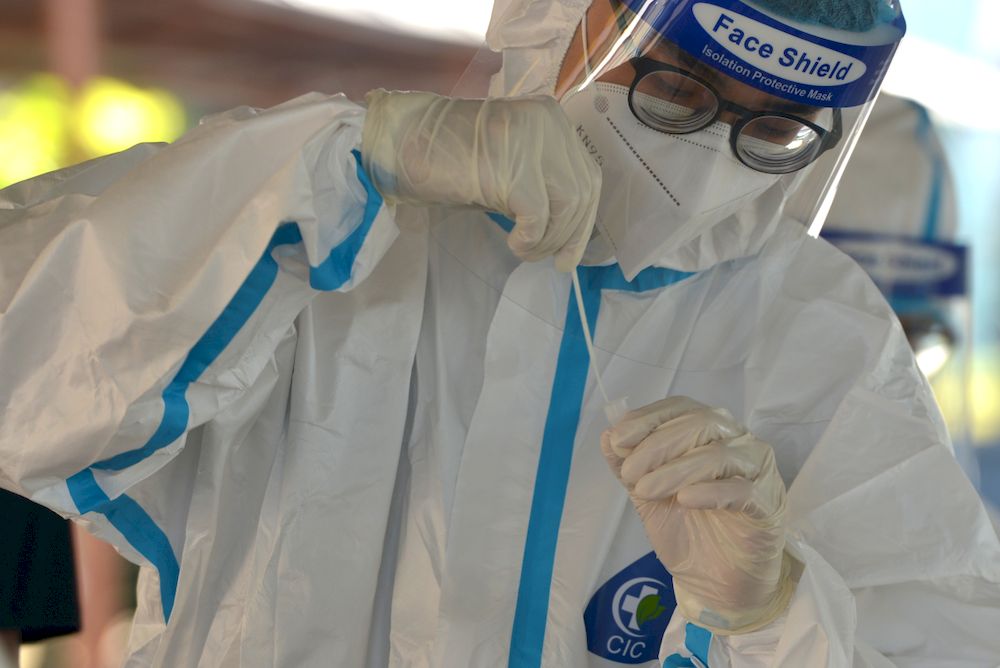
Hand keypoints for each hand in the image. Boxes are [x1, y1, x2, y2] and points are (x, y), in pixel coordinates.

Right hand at [361, 90, 600, 270]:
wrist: (403, 143)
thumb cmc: (450, 159)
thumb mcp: (509, 163)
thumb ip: (542, 182)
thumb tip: (568, 231)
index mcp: (550, 118)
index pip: (588, 175)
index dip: (584, 220)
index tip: (570, 253)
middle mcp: (548, 123)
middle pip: (584, 192)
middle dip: (571, 236)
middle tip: (552, 261)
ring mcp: (531, 142)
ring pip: (566, 206)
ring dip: (547, 240)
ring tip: (523, 250)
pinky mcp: (513, 168)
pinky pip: (539, 217)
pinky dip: (530, 240)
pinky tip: (513, 244)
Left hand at [601, 396, 794, 634]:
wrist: (716, 582)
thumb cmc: (687, 530)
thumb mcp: (647, 496)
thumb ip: (628, 465)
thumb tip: (607, 435)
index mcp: (709, 431)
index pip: (681, 407)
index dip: (648, 418)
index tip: (619, 440)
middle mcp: (738, 441)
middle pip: (701, 424)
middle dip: (657, 445)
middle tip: (630, 474)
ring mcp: (758, 471)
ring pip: (719, 455)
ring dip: (675, 470)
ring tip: (645, 491)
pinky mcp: (769, 504)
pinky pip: (742, 489)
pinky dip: (710, 492)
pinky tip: (685, 500)